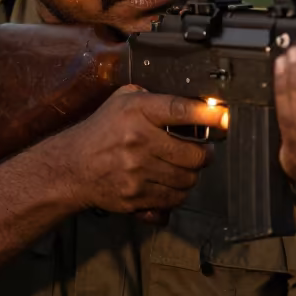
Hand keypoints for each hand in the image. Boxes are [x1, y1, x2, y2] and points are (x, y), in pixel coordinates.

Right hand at [46, 85, 215, 218]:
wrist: (72, 167)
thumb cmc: (100, 131)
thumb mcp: (121, 101)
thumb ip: (150, 96)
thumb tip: (185, 99)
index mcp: (137, 112)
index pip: (180, 110)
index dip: (207, 114)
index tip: (223, 117)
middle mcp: (139, 141)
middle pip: (194, 154)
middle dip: (206, 154)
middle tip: (205, 151)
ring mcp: (138, 172)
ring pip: (187, 179)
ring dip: (192, 174)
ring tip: (187, 167)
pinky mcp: (136, 196)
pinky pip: (173, 199)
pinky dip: (179, 193)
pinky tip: (172, 183)